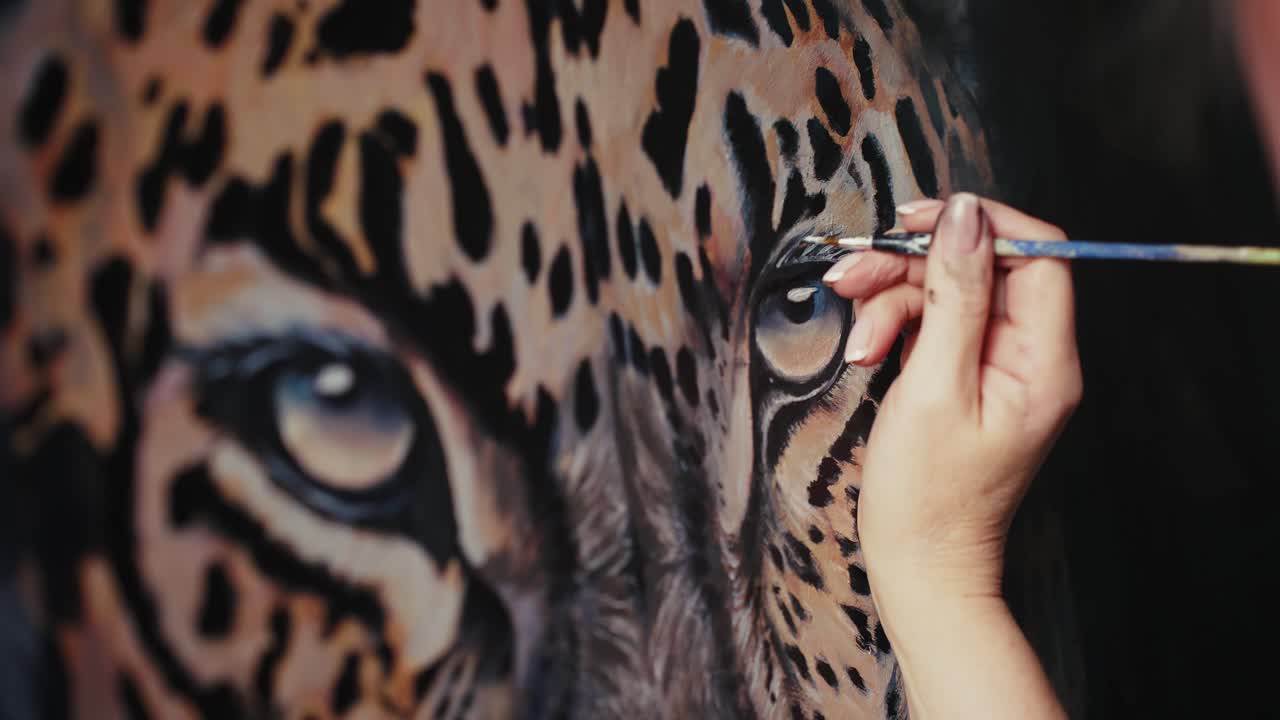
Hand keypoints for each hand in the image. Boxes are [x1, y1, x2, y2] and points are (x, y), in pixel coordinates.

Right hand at [825, 193, 1081, 597]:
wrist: (919, 564)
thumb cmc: (928, 494)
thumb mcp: (934, 386)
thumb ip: (953, 296)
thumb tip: (966, 216)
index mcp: (1046, 360)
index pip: (1038, 254)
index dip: (981, 225)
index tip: (919, 221)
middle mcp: (1032, 356)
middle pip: (981, 268)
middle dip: (912, 266)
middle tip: (852, 275)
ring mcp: (998, 366)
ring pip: (948, 291)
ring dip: (892, 300)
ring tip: (856, 341)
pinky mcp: (966, 375)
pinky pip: (934, 323)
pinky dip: (893, 326)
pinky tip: (865, 350)